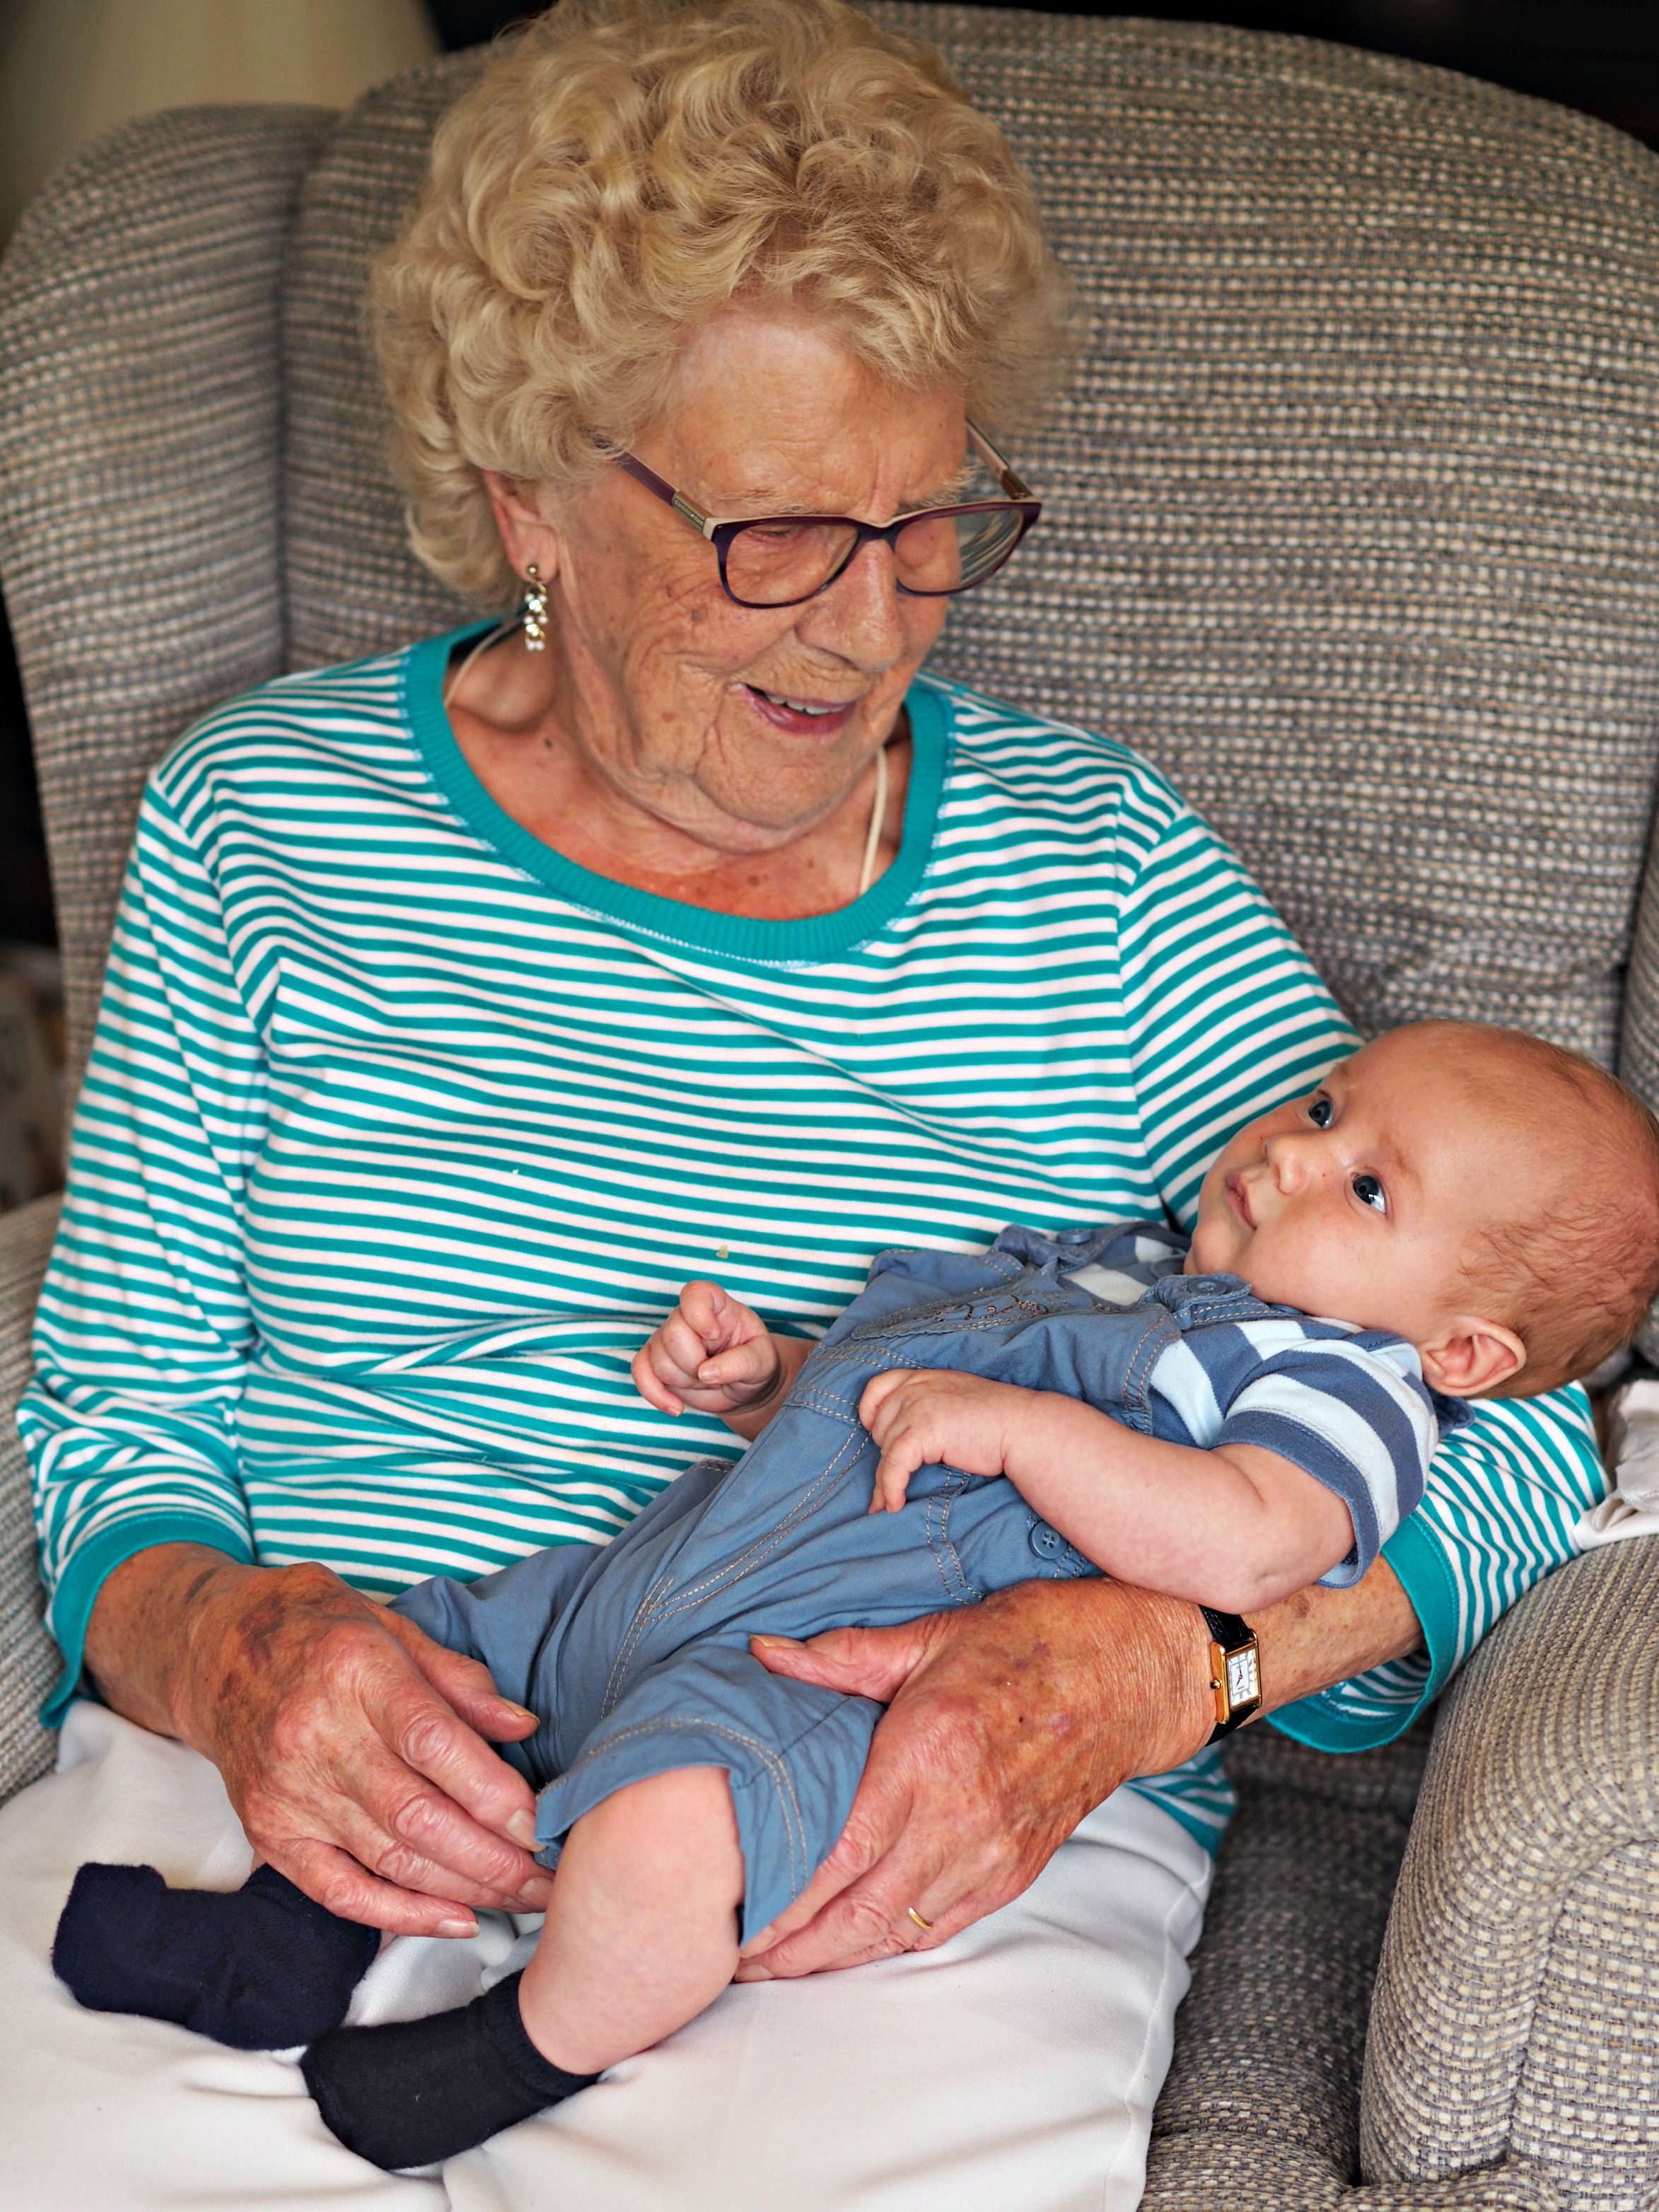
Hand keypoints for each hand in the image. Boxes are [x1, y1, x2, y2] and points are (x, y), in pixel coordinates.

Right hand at [87, 1545, 554, 1936]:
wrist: (212, 1649)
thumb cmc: (317, 1631)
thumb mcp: (392, 1627)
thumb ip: (460, 1681)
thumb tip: (524, 1728)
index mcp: (355, 1670)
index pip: (433, 1743)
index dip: (494, 1792)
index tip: (544, 1824)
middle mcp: (316, 1736)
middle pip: (417, 1815)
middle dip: (494, 1859)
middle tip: (550, 1879)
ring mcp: (287, 1792)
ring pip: (390, 1859)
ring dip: (465, 1889)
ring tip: (522, 1899)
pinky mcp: (270, 1832)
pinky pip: (341, 1891)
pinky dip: (401, 1915)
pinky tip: (456, 1919)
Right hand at [632, 1279, 782, 1418]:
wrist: (745, 1388)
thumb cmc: (755, 1364)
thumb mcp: (762, 1362)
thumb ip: (741, 1363)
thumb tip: (706, 1372)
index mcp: (716, 1306)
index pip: (694, 1294)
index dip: (698, 1315)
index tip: (714, 1336)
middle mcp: (686, 1317)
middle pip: (673, 1335)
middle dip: (695, 1364)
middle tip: (717, 1373)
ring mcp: (666, 1339)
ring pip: (660, 1361)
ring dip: (687, 1382)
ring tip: (707, 1382)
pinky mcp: (654, 1362)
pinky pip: (640, 1372)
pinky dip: (655, 1394)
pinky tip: (677, 1407)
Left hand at [735, 1579, 1215, 1977]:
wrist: (1131, 1673)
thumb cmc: (1034, 1642)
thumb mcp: (932, 1635)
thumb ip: (842, 1656)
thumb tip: (765, 1651)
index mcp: (926, 1756)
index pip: (836, 1857)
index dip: (780, 1902)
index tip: (735, 1922)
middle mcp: (958, 1818)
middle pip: (858, 1914)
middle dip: (792, 1949)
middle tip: (738, 1961)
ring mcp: (991, 1853)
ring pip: (897, 1932)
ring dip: (835, 1957)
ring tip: (780, 1965)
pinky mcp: (1015, 1870)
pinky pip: (941, 1926)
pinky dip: (892, 1945)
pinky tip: (855, 1946)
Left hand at [859, 1367, 1032, 1512]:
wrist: (1023, 1427)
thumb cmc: (997, 1419)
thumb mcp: (956, 1398)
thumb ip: (930, 1404)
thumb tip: (910, 1437)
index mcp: (924, 1378)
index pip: (879, 1386)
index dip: (869, 1411)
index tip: (871, 1432)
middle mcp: (916, 1388)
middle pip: (880, 1425)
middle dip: (886, 1453)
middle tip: (898, 1477)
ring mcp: (917, 1408)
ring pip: (884, 1449)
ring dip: (884, 1480)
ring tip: (889, 1502)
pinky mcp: (922, 1431)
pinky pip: (894, 1466)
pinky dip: (890, 1488)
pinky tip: (894, 1505)